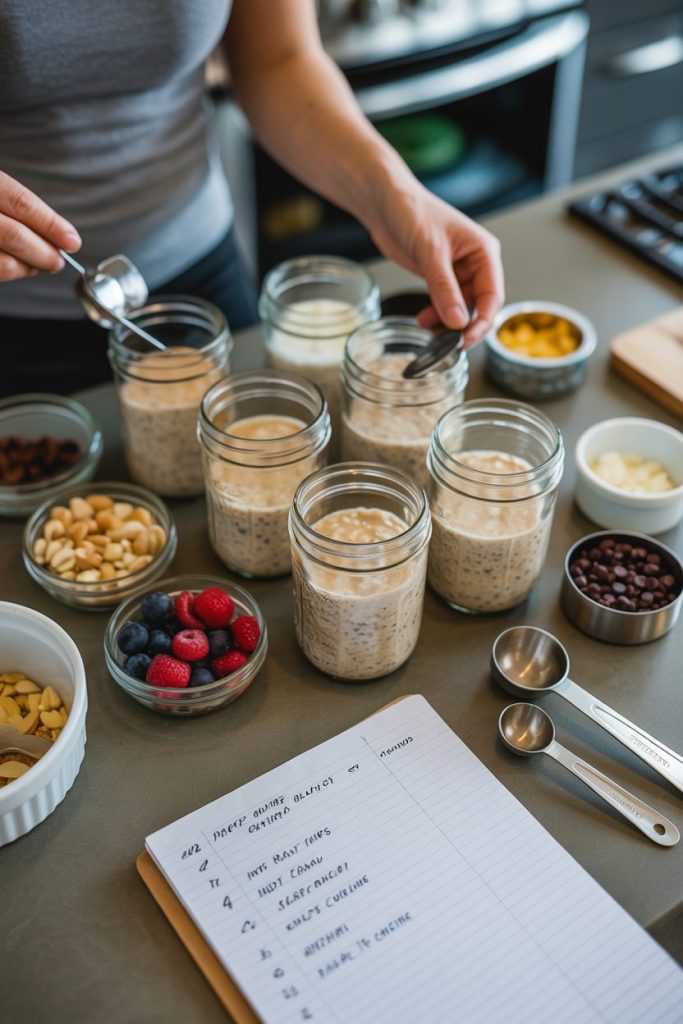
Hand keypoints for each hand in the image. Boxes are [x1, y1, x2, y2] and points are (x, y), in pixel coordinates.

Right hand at [0, 172, 80, 281]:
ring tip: (36, 265)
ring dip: (26, 268)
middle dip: (44, 253)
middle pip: (15, 235)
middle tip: (57, 261)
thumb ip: (15, 207)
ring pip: (3, 262)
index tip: (72, 241)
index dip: (51, 224)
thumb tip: (57, 236)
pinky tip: (15, 266)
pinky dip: (8, 273)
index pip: (20, 203)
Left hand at [369, 182, 503, 345]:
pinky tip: (423, 321)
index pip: (493, 295)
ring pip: (460, 308)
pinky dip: (435, 316)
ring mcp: (458, 272)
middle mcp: (475, 263)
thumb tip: (458, 322)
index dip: (482, 321)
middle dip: (463, 326)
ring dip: (446, 323)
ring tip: (429, 333)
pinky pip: (444, 304)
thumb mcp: (430, 252)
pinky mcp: (440, 277)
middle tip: (446, 344)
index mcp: (484, 252)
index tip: (465, 339)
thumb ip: (444, 289)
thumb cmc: (413, 212)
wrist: (386, 202)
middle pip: (478, 305)